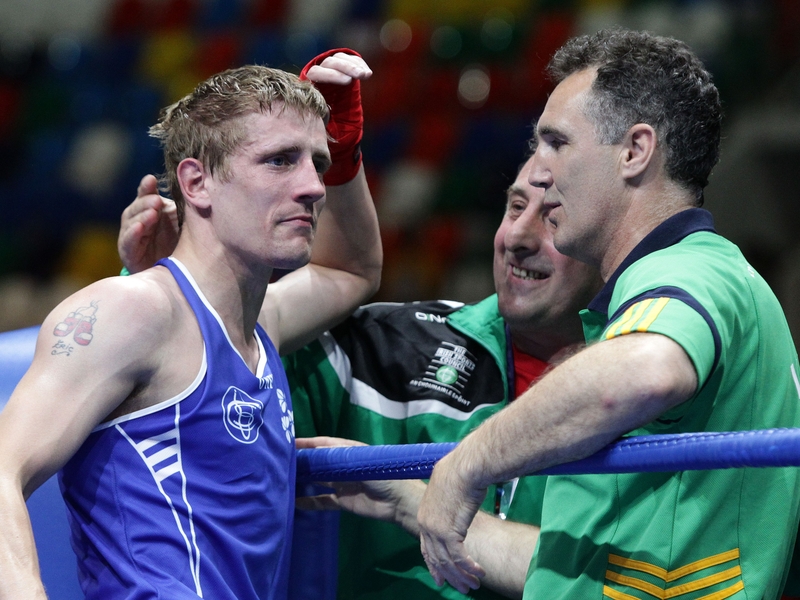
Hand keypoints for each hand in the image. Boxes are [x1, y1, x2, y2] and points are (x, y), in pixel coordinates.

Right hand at [118, 175, 178, 272]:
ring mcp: (132, 236)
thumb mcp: (182, 223)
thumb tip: (195, 188)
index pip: (146, 195)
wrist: (173, 274)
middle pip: (137, 207)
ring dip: (141, 216)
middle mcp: (138, 220)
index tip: (151, 180)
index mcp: (151, 210)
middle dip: (146, 202)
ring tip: (152, 213)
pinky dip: (133, 234)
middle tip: (157, 201)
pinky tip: (139, 227)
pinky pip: (128, 242)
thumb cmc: (179, 244)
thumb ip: (183, 207)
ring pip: (132, 222)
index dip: (147, 187)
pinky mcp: (129, 253)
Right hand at [295, 437, 405, 522]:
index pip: (324, 444)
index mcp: (348, 451)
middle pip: (318, 462)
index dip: (308, 442)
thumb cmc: (383, 474)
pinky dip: (309, 502)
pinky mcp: (343, 501)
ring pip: (318, 480)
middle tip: (280, 461)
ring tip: (284, 479)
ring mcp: (342, 484)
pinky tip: (294, 502)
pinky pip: (322, 501)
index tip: (289, 442)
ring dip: (304, 480)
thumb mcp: (360, 461)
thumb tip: (314, 452)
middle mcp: (342, 466)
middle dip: (302, 461)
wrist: (398, 501)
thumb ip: (337, 458)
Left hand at [300, 49, 371, 185]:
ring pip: (339, 60)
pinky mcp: (347, 71)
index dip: (330, 76)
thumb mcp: (319, 128)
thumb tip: (303, 118)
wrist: (342, 133)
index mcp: (310, 88)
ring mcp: (333, 72)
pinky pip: (351, 60)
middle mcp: (320, 77)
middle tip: (357, 77)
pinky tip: (367, 74)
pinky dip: (359, 64)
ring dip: (353, 65)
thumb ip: (313, 120)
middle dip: (344, 68)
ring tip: (364, 76)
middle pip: (328, 63)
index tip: (347, 82)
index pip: (315, 73)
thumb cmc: (328, 132)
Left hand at [417, 452, 486, 593]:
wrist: (466, 468)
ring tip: (473, 586)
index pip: (426, 546)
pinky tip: (480, 573)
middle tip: (460, 587)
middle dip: (449, 575)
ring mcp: (436, 530)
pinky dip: (470, 567)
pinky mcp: (450, 532)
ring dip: (462, 576)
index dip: (433, 564)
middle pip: (436, 558)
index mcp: (424, 514)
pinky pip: (460, 558)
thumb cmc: (460, 471)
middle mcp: (426, 524)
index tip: (440, 577)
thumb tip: (454, 499)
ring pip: (448, 561)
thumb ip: (446, 499)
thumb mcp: (447, 487)